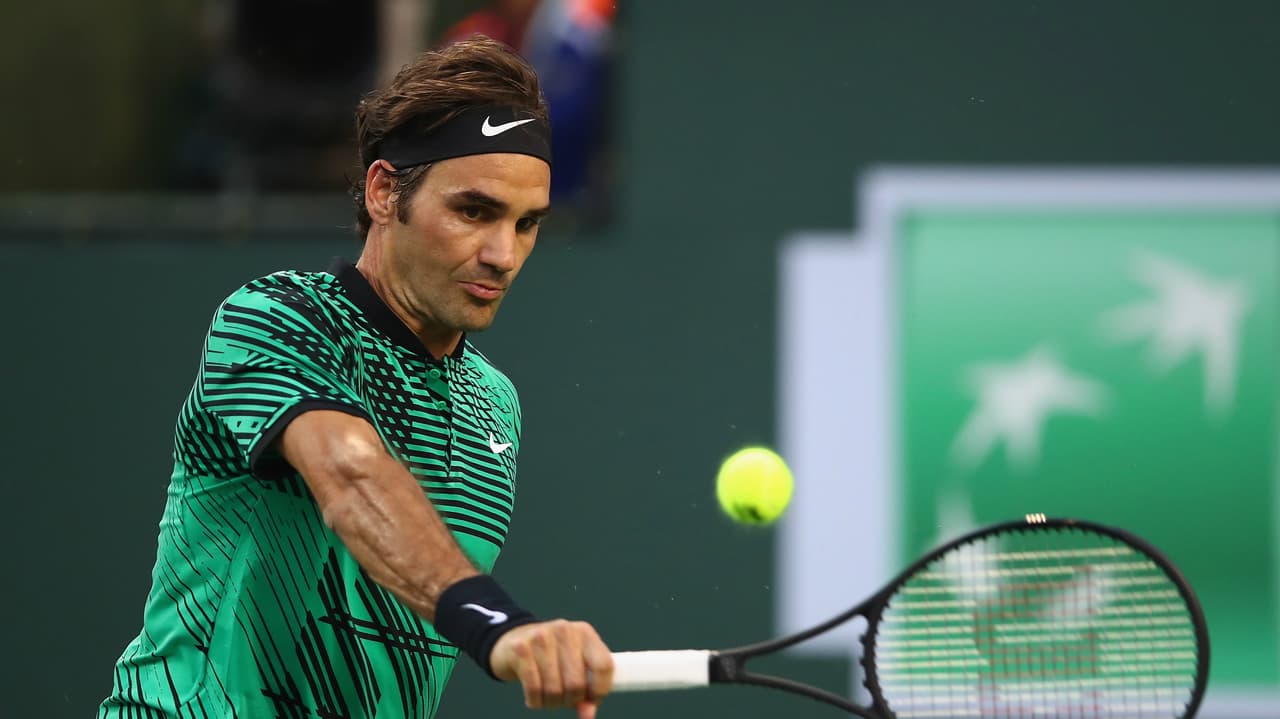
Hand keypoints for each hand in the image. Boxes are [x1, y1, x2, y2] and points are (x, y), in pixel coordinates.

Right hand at [489, 620, 613, 717]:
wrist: (513, 641)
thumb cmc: (551, 658)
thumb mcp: (573, 666)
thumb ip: (585, 689)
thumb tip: (588, 715)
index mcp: (584, 633)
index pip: (603, 666)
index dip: (600, 691)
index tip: (591, 701)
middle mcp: (564, 631)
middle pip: (577, 683)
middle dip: (570, 700)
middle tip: (562, 700)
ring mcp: (541, 637)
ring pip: (555, 689)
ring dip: (551, 703)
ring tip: (547, 698)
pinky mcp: (521, 649)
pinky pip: (534, 688)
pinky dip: (535, 701)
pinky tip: (534, 698)